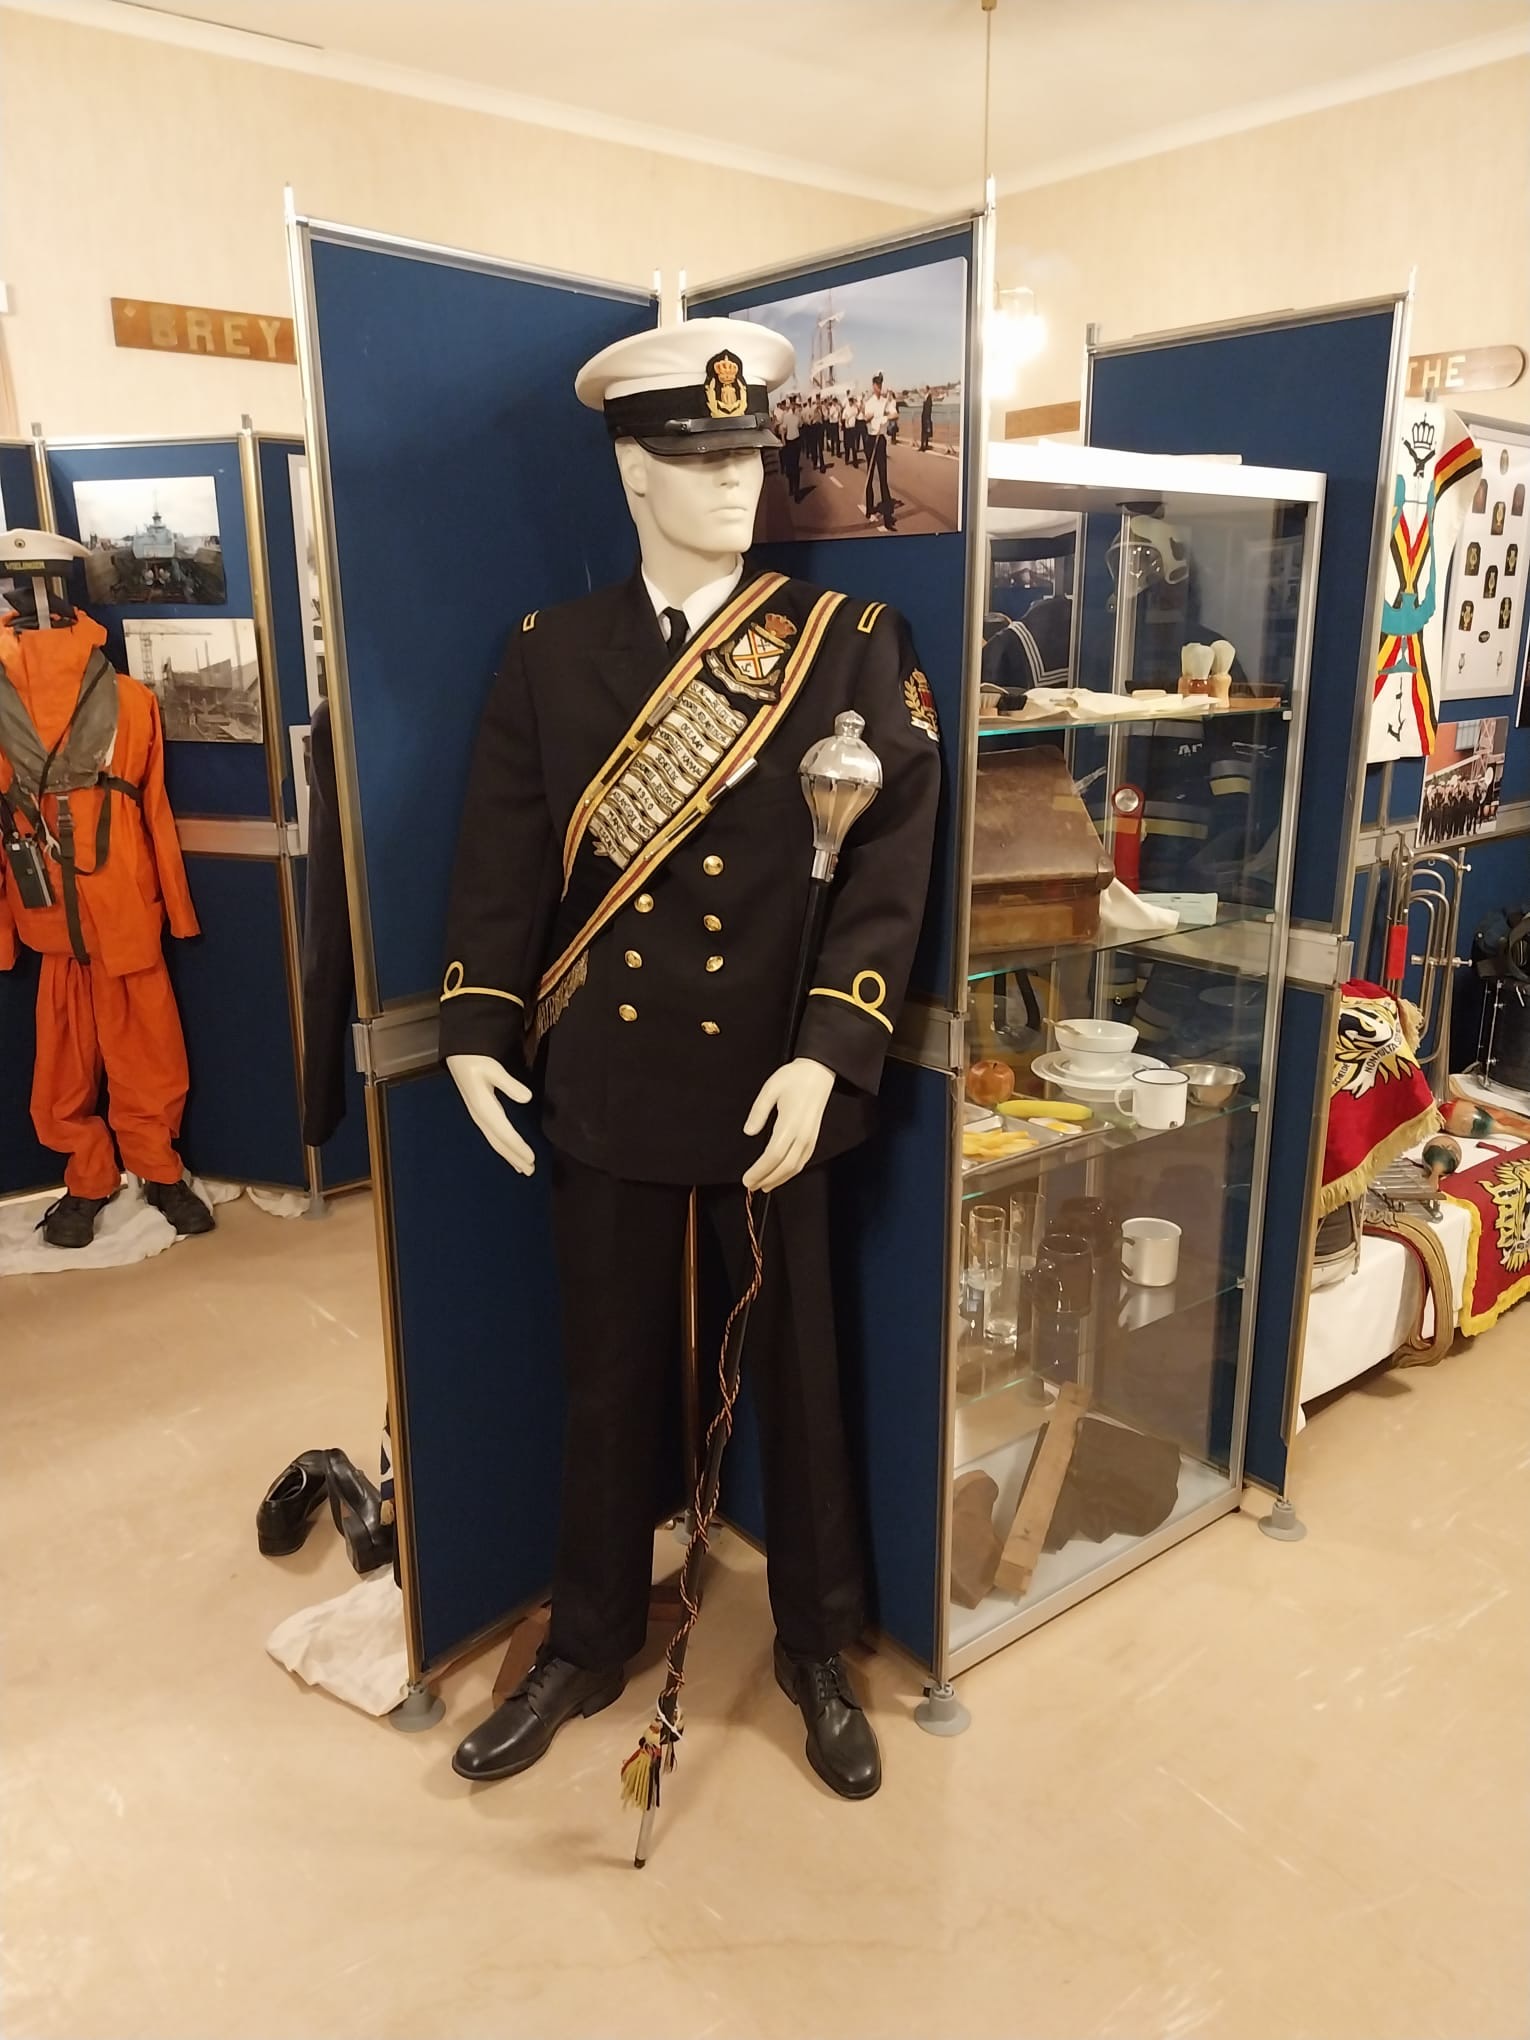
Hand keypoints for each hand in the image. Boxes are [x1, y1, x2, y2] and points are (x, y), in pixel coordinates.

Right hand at [446, 1053, 535, 1176]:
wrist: (459, 1057)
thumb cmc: (477, 1061)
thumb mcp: (494, 1069)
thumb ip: (510, 1084)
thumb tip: (527, 1098)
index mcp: (484, 1108)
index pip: (504, 1133)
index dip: (518, 1147)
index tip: (532, 1158)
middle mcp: (481, 1117)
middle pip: (499, 1142)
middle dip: (514, 1157)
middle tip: (531, 1171)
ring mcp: (479, 1117)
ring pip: (496, 1141)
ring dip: (509, 1155)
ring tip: (523, 1168)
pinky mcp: (481, 1115)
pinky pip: (493, 1136)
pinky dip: (503, 1146)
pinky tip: (510, 1151)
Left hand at [742, 1057, 834, 1192]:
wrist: (818, 1072)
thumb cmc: (794, 1078)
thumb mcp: (770, 1089)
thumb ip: (758, 1112)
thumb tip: (749, 1132)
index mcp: (789, 1123)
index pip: (773, 1155)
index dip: (760, 1170)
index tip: (747, 1178)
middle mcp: (802, 1135)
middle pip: (784, 1166)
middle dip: (767, 1179)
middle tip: (751, 1185)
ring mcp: (810, 1138)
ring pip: (795, 1167)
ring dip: (779, 1179)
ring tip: (763, 1185)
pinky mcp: (813, 1138)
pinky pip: (802, 1161)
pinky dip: (790, 1172)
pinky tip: (780, 1175)